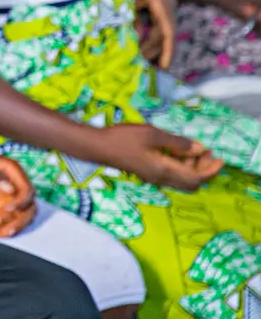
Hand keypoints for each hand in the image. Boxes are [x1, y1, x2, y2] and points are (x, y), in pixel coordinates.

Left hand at [0, 148, 35, 236]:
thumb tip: (10, 190)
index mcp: (13, 171)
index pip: (27, 191)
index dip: (21, 202)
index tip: (6, 209)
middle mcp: (14, 185)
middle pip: (28, 207)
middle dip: (21, 220)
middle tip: (7, 230)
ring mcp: (6, 197)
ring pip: (19, 216)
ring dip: (12, 227)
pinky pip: (6, 220)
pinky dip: (2, 227)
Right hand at [98, 123, 223, 190]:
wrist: (98, 147)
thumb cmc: (124, 138)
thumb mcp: (153, 134)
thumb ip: (177, 142)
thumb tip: (199, 148)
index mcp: (164, 170)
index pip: (196, 178)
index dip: (211, 170)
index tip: (220, 158)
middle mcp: (161, 178)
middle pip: (192, 183)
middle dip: (205, 170)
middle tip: (209, 153)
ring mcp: (154, 177)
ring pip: (182, 180)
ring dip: (194, 168)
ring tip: (196, 150)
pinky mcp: (148, 173)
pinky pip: (173, 176)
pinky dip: (182, 167)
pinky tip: (179, 152)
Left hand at [118, 0, 176, 68]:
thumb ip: (131, 18)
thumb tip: (133, 39)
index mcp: (162, 5)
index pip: (168, 33)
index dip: (166, 51)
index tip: (163, 67)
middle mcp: (169, 7)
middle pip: (164, 35)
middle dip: (154, 52)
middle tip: (141, 67)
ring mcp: (166, 6)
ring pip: (161, 31)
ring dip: (152, 45)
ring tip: (141, 61)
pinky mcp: (160, 6)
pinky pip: (158, 25)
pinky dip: (150, 35)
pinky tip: (142, 46)